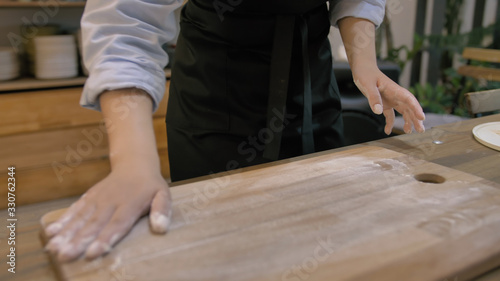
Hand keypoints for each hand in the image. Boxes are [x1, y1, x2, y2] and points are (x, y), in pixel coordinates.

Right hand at [44, 167, 170, 261]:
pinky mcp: (89, 197)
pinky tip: (51, 232)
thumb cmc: (150, 186)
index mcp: (130, 204)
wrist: (135, 164)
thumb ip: (162, 211)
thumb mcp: (163, 195)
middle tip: (66, 256)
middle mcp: (111, 202)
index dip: (105, 239)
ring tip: (54, 248)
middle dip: (79, 241)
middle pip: (94, 224)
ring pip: (81, 217)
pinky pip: (75, 209)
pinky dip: (63, 220)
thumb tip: (161, 228)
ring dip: (66, 233)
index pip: (117, 224)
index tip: (93, 253)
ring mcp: (98, 199)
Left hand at [351, 65, 425, 134]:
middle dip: (416, 119)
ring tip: (409, 132)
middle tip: (421, 130)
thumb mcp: (367, 85)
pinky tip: (387, 131)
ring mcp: (391, 99)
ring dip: (407, 121)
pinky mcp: (385, 103)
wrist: (362, 69)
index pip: (409, 99)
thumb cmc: (366, 75)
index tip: (421, 117)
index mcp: (394, 89)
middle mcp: (396, 95)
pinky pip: (390, 114)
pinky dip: (389, 123)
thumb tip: (378, 111)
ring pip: (403, 111)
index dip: (416, 108)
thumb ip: (373, 97)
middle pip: (409, 107)